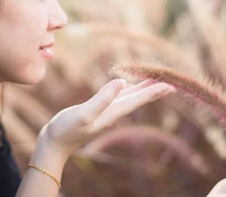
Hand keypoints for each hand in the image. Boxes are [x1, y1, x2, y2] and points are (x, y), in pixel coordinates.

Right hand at [37, 78, 175, 159]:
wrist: (54, 142)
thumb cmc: (66, 129)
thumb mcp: (84, 114)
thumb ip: (102, 99)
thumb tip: (121, 82)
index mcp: (112, 113)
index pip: (137, 100)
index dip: (153, 91)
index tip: (170, 85)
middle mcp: (112, 113)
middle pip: (138, 99)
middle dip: (153, 90)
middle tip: (171, 82)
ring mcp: (105, 112)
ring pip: (129, 98)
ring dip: (142, 89)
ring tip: (154, 81)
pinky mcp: (97, 110)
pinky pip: (117, 98)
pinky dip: (126, 91)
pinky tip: (127, 87)